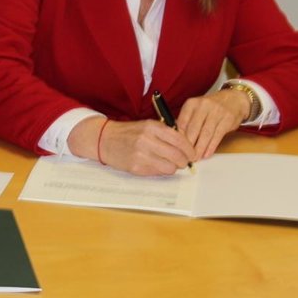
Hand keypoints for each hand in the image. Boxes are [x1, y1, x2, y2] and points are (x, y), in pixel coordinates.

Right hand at [68, 115, 195, 175]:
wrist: (104, 139)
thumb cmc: (129, 132)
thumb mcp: (147, 125)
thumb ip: (166, 133)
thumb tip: (187, 146)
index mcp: (152, 127)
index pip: (180, 140)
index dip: (190, 149)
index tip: (192, 154)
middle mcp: (147, 140)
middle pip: (178, 156)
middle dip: (184, 161)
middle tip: (183, 161)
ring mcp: (141, 154)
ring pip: (170, 167)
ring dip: (172, 167)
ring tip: (167, 163)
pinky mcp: (136, 167)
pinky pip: (158, 173)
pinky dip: (160, 170)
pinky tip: (154, 164)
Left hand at [176, 89, 250, 160]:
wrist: (234, 99)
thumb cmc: (211, 107)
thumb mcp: (196, 109)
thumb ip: (187, 121)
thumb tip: (177, 139)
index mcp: (191, 104)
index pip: (182, 123)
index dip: (179, 138)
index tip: (177, 149)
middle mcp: (203, 106)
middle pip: (193, 129)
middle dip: (189, 146)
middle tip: (186, 157)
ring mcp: (216, 112)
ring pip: (205, 134)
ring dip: (200, 148)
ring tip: (196, 157)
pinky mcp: (227, 120)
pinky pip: (217, 136)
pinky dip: (211, 147)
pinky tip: (206, 154)